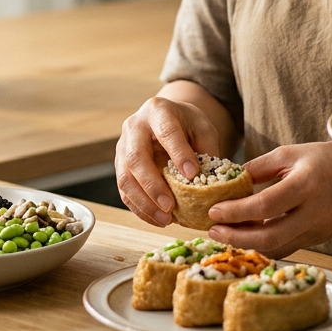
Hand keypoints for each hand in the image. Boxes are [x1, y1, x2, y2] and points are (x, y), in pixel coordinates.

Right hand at [115, 96, 221, 226]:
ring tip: (166, 219)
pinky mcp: (120, 165)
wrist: (165, 118)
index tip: (192, 175)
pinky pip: (124, 190)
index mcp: (158, 111)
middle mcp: (134, 127)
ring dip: (144, 202)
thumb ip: (207, 149)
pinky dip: (139, 208)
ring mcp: (123, 147)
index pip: (166, 132)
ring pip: (125, 178)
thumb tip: (212, 183)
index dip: (179, 153)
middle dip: (153, 185)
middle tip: (171, 206)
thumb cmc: (187, 124)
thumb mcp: (203, 128)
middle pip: (136, 157)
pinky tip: (157, 219)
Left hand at [204, 142, 331, 259]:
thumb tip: (229, 181)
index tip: (214, 211)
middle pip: (270, 236)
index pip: (264, 206)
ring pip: (279, 248)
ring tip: (228, 235)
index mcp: (304, 185)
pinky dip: (266, 245)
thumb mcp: (289, 154)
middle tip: (214, 231)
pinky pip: (289, 248)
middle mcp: (314, 212)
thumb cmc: (323, 158)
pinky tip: (250, 236)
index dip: (236, 212)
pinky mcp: (321, 238)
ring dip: (249, 245)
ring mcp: (320, 229)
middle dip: (237, 237)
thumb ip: (258, 168)